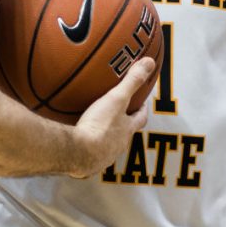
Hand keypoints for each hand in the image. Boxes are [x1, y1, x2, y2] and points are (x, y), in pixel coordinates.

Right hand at [68, 57, 153, 177]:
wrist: (77, 152)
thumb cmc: (99, 126)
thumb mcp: (116, 99)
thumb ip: (132, 81)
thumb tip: (149, 63)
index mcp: (126, 131)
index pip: (140, 119)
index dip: (142, 110)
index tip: (141, 103)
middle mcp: (117, 146)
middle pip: (124, 133)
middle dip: (122, 124)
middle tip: (117, 114)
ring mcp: (102, 157)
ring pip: (107, 145)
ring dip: (104, 137)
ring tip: (94, 126)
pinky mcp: (86, 163)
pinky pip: (88, 153)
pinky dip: (85, 145)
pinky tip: (76, 139)